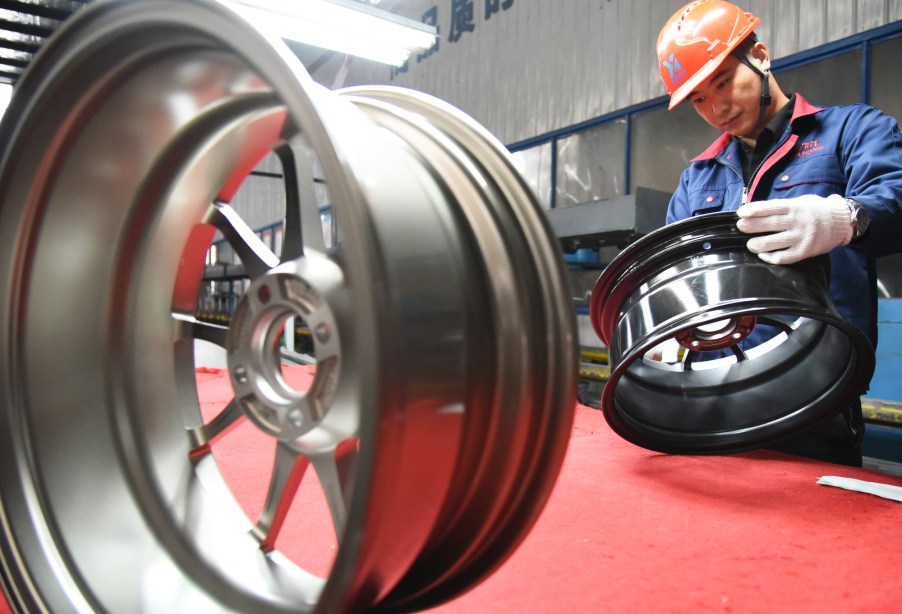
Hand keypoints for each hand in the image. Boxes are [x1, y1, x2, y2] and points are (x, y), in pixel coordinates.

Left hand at [736, 194, 852, 264]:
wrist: (842, 222)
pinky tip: (763, 255)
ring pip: (774, 242)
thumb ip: (781, 207)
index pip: (770, 208)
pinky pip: (784, 257)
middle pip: (770, 224)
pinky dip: (771, 257)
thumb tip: (755, 212)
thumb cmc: (816, 210)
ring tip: (750, 244)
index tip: (741, 213)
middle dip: (751, 226)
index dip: (753, 210)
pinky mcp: (805, 251)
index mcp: (795, 206)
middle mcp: (798, 221)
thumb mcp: (800, 202)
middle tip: (740, 227)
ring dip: (758, 244)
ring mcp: (802, 237)